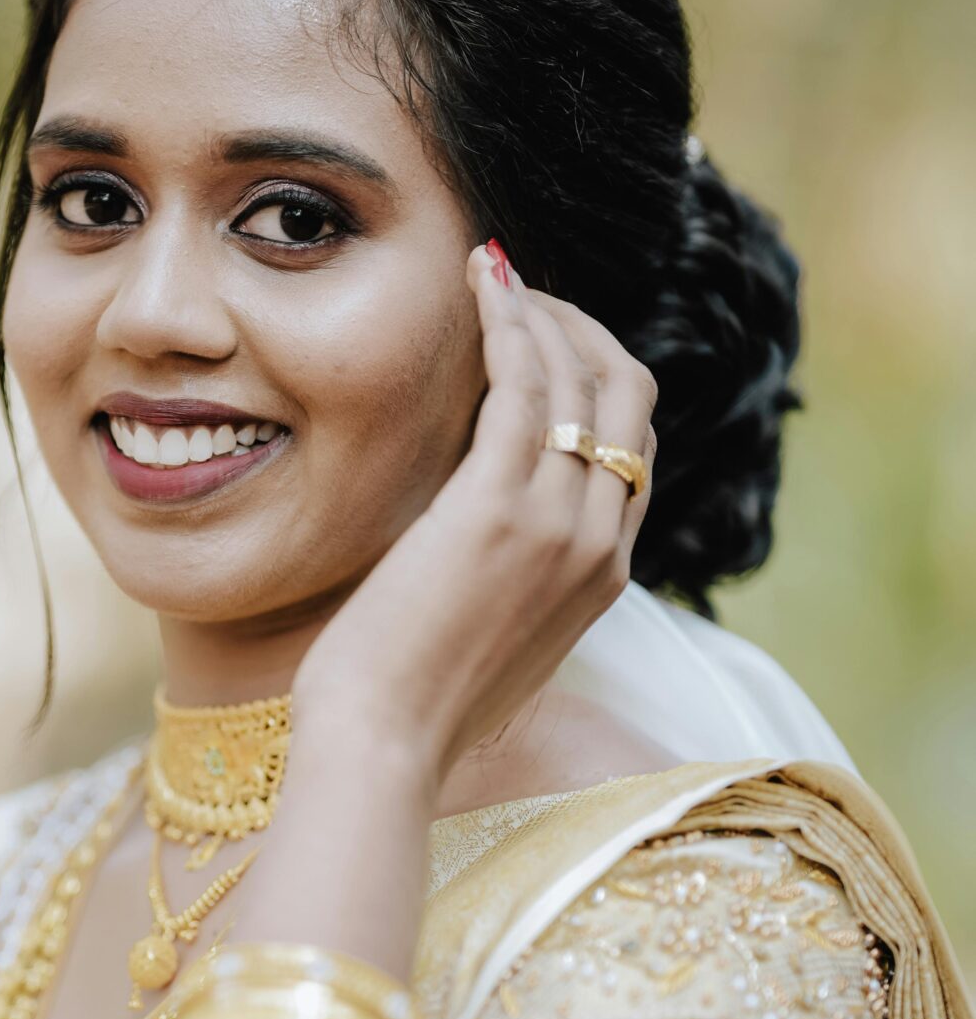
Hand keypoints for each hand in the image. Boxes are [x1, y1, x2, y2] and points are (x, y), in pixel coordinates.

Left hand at [293, 239, 656, 780]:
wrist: (384, 743)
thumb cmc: (413, 703)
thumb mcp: (492, 638)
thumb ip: (515, 581)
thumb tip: (483, 539)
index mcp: (604, 576)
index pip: (635, 448)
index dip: (598, 379)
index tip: (546, 342)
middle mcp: (598, 543)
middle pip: (629, 397)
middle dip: (583, 330)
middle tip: (522, 295)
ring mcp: (557, 524)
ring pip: (583, 377)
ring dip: (541, 311)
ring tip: (492, 275)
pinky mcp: (497, 507)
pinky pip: (524, 385)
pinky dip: (507, 323)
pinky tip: (478, 284)